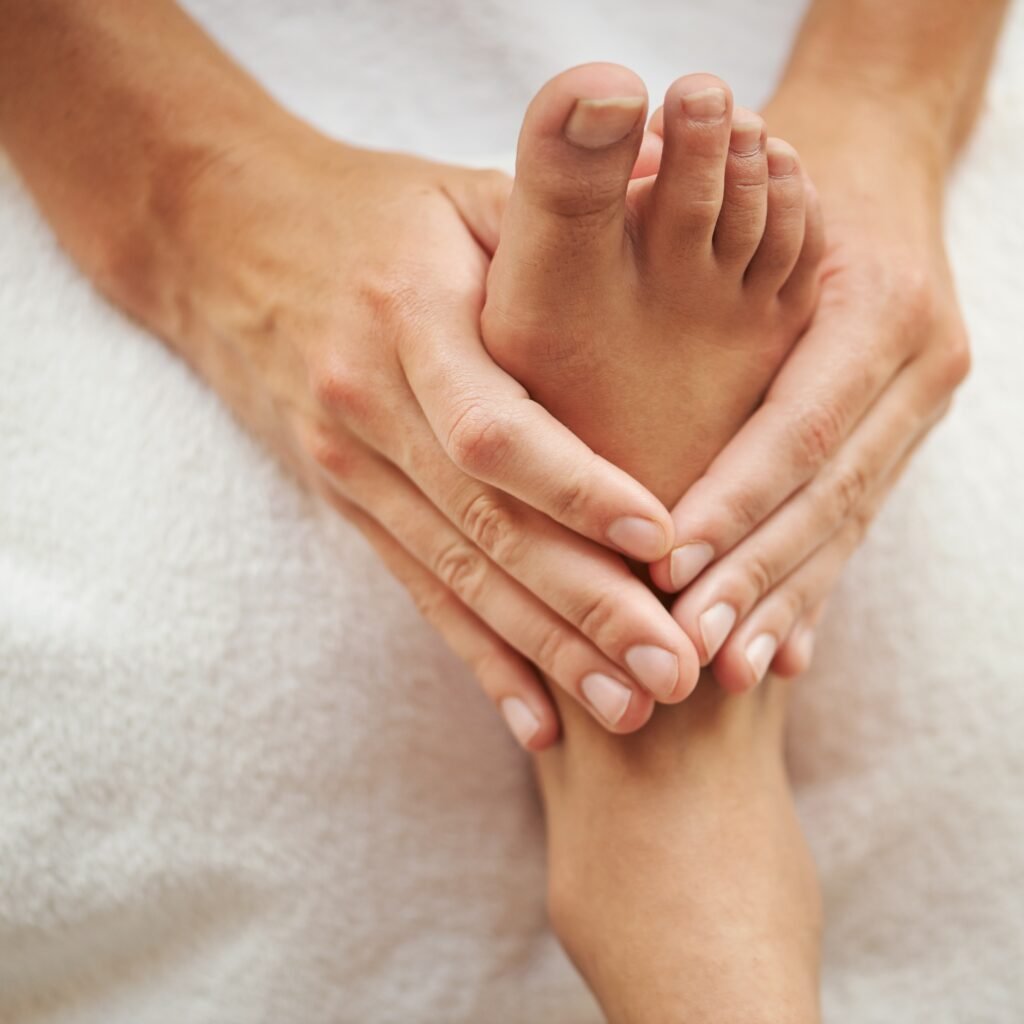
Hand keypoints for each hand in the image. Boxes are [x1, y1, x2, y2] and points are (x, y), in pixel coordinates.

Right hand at [136, 118, 701, 744]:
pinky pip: (419, 590)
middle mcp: (368, 403)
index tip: (664, 545)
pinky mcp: (348, 501)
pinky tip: (536, 720)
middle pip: (484, 525)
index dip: (577, 489)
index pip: (494, 425)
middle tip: (673, 671)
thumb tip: (670, 189)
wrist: (230, 241)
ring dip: (545, 650)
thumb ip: (560, 214)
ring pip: (458, 575)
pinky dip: (481, 658)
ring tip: (629, 710)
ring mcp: (350, 464)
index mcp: (408, 314)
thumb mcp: (464, 191)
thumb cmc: (378, 210)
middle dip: (583, 605)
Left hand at [646, 103, 968, 688]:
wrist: (872, 153)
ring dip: (785, 602)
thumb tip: (587, 374)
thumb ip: (679, 278)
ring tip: (732, 667)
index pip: (799, 429)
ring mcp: (920, 403)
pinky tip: (783, 650)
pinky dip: (813, 587)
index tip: (668, 571)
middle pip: (829, 494)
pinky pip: (854, 521)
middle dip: (757, 577)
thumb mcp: (726, 200)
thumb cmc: (768, 170)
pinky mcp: (901, 431)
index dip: (734, 505)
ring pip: (844, 522)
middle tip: (693, 649)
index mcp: (878, 304)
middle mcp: (917, 361)